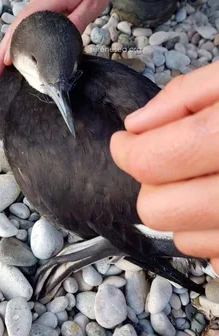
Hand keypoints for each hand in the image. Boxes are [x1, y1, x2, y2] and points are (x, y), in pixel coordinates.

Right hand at [0, 0, 112, 81]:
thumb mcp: (91, 3)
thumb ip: (76, 22)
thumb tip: (62, 48)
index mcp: (48, 1)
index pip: (23, 25)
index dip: (12, 46)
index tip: (5, 64)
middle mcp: (39, 2)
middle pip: (14, 29)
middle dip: (2, 52)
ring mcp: (39, 4)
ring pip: (18, 28)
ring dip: (8, 48)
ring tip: (3, 70)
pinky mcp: (44, 6)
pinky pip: (26, 26)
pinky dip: (18, 41)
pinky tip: (19, 54)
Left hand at [110, 61, 218, 272]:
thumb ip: (187, 96)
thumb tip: (136, 127)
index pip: (153, 161)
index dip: (127, 151)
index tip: (125, 142)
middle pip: (158, 209)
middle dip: (153, 183)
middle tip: (170, 161)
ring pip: (185, 240)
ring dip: (183, 211)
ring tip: (209, 181)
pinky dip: (213, 236)